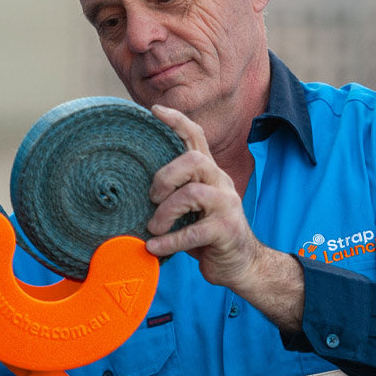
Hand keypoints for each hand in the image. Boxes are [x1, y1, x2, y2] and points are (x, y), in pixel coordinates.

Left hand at [146, 104, 260, 289]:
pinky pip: (194, 232)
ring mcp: (227, 206)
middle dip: (166, 177)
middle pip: (194, 161)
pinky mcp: (226, 230)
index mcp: (210, 174)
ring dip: (165, 212)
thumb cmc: (208, 236)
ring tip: (153, 228)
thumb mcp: (191, 210)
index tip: (155, 111)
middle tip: (152, 198)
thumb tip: (133, 189)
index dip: (177, 121)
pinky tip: (155, 247)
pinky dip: (170, 241)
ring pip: (193, 193)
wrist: (242, 265)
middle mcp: (221, 183)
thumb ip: (174, 195)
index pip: (197, 137)